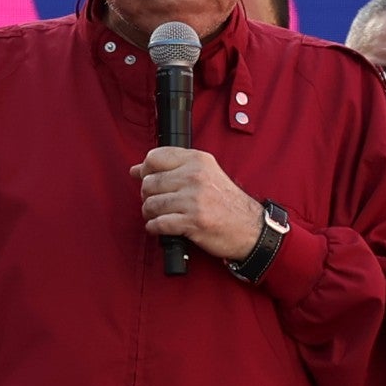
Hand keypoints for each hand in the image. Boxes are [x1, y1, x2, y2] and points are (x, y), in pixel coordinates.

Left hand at [131, 147, 264, 260]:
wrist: (250, 227)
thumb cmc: (226, 201)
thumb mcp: (205, 173)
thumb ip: (172, 168)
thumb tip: (135, 170)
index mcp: (197, 160)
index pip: (155, 157)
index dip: (145, 170)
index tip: (147, 178)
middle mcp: (194, 176)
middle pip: (149, 182)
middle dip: (147, 195)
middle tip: (157, 201)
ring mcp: (194, 199)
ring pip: (151, 204)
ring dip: (150, 213)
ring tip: (160, 215)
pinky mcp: (193, 221)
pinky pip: (158, 224)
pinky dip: (155, 228)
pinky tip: (161, 227)